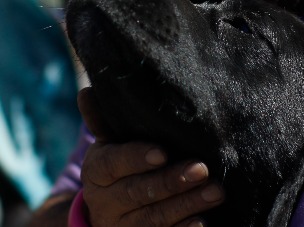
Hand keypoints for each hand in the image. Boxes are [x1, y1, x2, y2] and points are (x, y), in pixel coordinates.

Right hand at [78, 87, 224, 226]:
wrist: (106, 213)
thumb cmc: (118, 165)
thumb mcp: (109, 143)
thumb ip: (103, 120)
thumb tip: (87, 92)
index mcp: (97, 170)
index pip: (114, 163)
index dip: (137, 158)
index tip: (162, 153)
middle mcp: (106, 201)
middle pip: (139, 191)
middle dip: (172, 181)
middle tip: (202, 170)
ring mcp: (121, 226)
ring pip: (154, 218)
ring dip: (187, 205)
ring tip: (216, 192)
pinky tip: (202, 222)